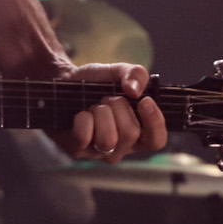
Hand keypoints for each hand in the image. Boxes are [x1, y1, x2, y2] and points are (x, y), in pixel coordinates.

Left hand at [51, 61, 167, 163]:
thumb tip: (135, 92)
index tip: (144, 101)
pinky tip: (80, 113)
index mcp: (139, 132)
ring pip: (108, 138)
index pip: (157, 140)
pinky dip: (82, 118)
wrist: (65, 80)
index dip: (154, 122)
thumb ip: (136, 74)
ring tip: (94, 106)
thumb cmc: (96, 82)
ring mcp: (99, 152)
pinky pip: (85, 136)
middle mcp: (122, 147)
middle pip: (131, 133)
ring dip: (100, 113)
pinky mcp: (78, 151)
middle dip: (118, 106)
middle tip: (107, 98)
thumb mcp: (119, 71)